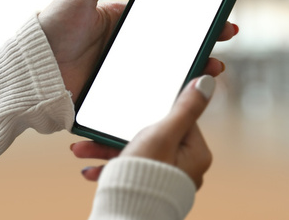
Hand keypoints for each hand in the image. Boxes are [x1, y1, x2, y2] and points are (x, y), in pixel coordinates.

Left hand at [38, 0, 237, 99]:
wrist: (31, 66)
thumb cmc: (52, 25)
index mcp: (125, 22)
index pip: (168, 20)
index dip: (195, 19)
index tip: (218, 18)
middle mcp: (129, 47)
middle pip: (174, 46)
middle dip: (203, 43)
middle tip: (225, 41)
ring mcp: (125, 70)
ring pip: (167, 70)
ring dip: (193, 68)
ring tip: (213, 67)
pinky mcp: (117, 92)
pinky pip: (148, 91)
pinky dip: (169, 91)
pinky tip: (187, 90)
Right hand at [71, 75, 215, 188]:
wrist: (127, 214)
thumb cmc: (147, 177)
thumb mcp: (164, 133)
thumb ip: (184, 107)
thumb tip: (206, 82)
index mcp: (196, 154)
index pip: (179, 119)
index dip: (155, 110)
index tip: (136, 105)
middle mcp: (185, 167)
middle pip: (152, 136)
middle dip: (119, 133)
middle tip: (100, 129)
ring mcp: (166, 178)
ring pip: (135, 153)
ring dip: (107, 150)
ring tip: (82, 149)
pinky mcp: (148, 188)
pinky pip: (129, 170)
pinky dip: (110, 167)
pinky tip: (90, 169)